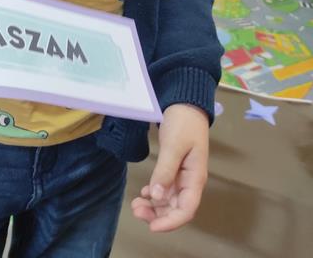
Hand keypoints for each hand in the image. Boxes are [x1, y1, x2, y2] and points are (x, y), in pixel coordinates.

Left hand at [131, 103, 208, 231]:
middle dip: (158, 215)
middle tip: (136, 210)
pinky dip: (154, 194)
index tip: (152, 227)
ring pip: (169, 200)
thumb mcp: (174, 146)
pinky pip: (165, 188)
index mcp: (195, 178)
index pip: (186, 209)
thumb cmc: (183, 124)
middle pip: (176, 208)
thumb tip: (157, 197)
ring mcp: (182, 176)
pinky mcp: (174, 168)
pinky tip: (144, 193)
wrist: (186, 104)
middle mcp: (190, 181)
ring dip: (154, 206)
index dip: (171, 222)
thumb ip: (165, 171)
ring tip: (136, 204)